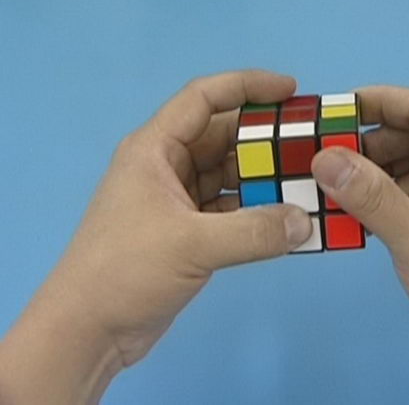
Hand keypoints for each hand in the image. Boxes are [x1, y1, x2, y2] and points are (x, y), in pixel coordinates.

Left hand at [0, 70, 312, 403]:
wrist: (88, 331)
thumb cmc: (126, 271)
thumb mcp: (192, 245)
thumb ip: (255, 231)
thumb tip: (305, 222)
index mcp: (155, 149)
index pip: (204, 99)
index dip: (248, 86)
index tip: (291, 90)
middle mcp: (167, 167)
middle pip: (223, 137)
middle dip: (265, 137)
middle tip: (310, 141)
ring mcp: (177, 200)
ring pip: (229, 174)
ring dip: (263, 176)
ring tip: (307, 179)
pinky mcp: (187, 231)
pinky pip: (231, 208)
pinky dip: (256, 210)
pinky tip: (285, 217)